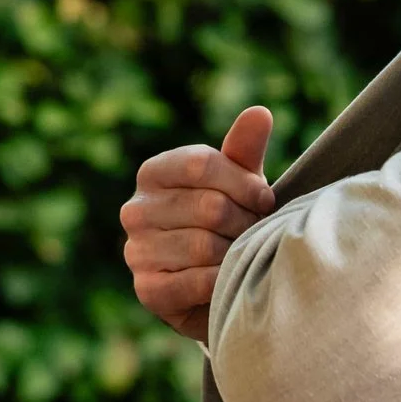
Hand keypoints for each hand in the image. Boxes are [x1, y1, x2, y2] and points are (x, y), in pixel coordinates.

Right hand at [121, 106, 274, 340]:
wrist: (214, 284)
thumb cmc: (228, 221)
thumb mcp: (238, 182)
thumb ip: (245, 148)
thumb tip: (260, 112)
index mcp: (153, 172)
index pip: (201, 163)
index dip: (244, 183)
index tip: (265, 200)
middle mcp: (135, 209)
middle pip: (209, 206)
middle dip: (245, 222)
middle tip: (254, 233)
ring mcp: (136, 251)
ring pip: (205, 245)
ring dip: (236, 253)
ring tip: (241, 255)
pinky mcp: (147, 290)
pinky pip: (196, 281)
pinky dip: (221, 282)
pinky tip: (227, 279)